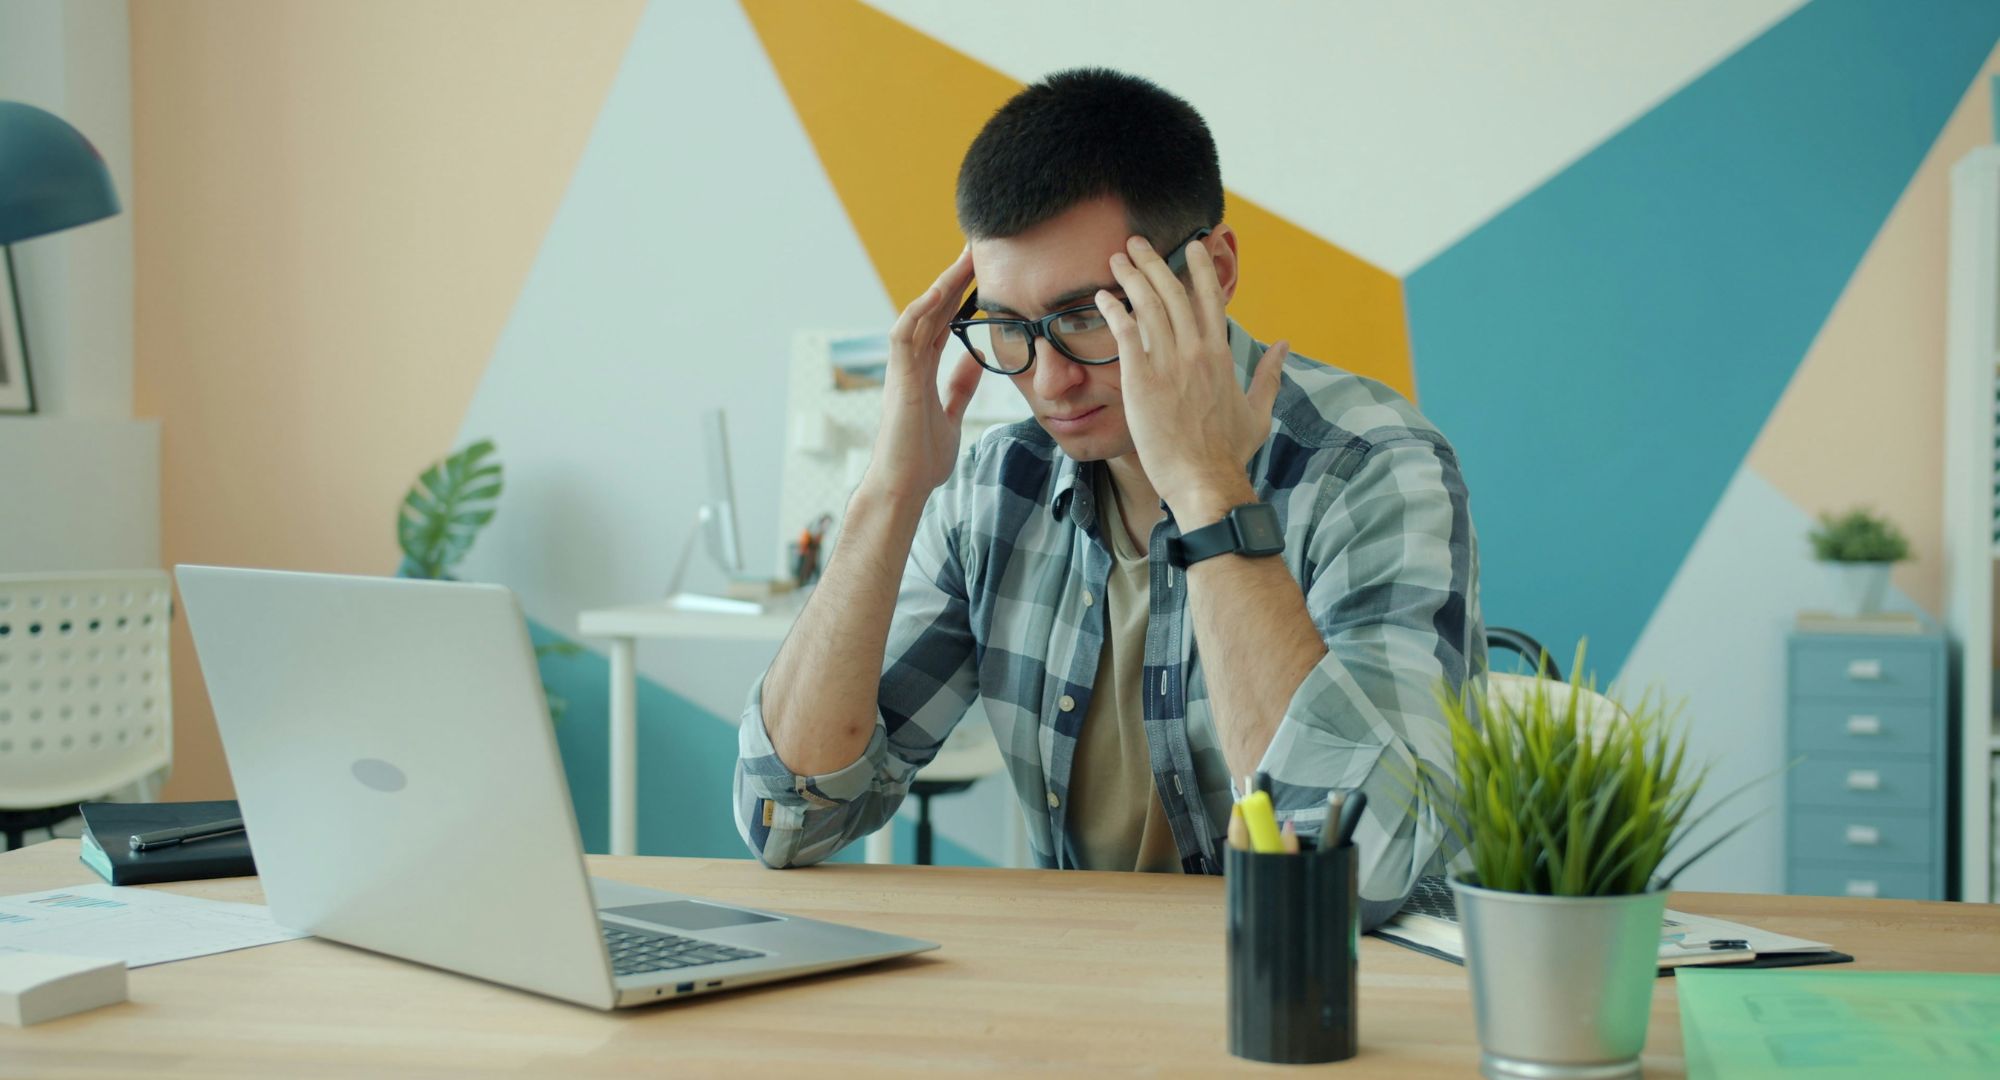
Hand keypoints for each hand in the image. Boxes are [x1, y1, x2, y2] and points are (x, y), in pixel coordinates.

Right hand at [861, 250, 986, 505]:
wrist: (904, 487)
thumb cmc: (922, 459)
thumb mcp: (951, 414)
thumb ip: (959, 388)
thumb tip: (975, 364)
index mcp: (922, 371)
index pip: (943, 322)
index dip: (961, 296)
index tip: (983, 272)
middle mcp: (910, 363)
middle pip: (933, 310)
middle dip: (955, 278)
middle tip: (978, 248)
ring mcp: (902, 369)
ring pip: (920, 314)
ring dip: (941, 285)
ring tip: (965, 258)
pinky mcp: (898, 379)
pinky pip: (905, 335)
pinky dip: (919, 311)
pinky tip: (939, 291)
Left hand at [1096, 235, 1287, 523]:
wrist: (1204, 480)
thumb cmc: (1229, 452)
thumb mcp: (1258, 410)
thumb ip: (1270, 374)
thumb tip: (1284, 346)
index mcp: (1222, 354)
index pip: (1210, 298)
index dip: (1199, 268)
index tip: (1192, 245)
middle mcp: (1196, 351)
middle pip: (1174, 292)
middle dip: (1154, 262)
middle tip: (1137, 242)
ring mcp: (1169, 363)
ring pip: (1149, 306)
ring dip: (1131, 277)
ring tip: (1117, 259)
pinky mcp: (1142, 380)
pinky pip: (1126, 333)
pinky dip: (1114, 310)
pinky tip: (1102, 297)